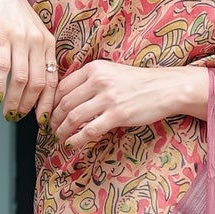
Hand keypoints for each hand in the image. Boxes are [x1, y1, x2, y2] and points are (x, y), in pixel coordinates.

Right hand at [0, 0, 59, 121]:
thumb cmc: (13, 13)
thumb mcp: (34, 32)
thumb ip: (39, 55)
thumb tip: (39, 85)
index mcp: (49, 43)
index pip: (53, 80)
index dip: (48, 104)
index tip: (42, 121)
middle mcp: (38, 42)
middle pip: (38, 84)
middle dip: (29, 107)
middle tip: (19, 118)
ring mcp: (20, 40)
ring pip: (21, 80)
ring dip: (14, 101)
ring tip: (8, 112)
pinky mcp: (2, 37)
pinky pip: (3, 68)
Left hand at [48, 60, 199, 148]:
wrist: (166, 88)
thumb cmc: (138, 82)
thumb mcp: (111, 72)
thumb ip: (90, 81)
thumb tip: (68, 97)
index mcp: (94, 68)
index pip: (62, 86)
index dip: (51, 102)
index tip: (48, 113)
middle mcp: (98, 81)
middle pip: (64, 103)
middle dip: (53, 119)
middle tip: (50, 129)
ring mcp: (108, 98)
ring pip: (73, 117)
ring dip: (62, 131)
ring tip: (59, 138)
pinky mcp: (118, 115)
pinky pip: (89, 130)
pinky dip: (77, 139)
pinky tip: (72, 144)